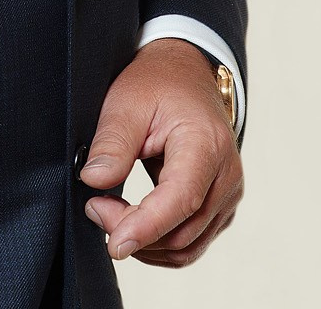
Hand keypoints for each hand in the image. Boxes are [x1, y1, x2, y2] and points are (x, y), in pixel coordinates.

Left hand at [79, 37, 242, 267]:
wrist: (186, 73)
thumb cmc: (159, 82)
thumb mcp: (127, 100)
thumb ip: (113, 142)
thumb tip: (94, 181)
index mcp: (206, 144)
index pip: (181, 199)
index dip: (146, 227)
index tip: (113, 244)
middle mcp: (226, 176)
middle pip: (183, 231)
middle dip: (136, 233)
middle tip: (94, 207)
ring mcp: (226, 194)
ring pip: (187, 246)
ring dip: (146, 243)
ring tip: (109, 212)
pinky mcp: (219, 206)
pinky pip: (192, 241)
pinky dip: (159, 242)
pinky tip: (132, 223)